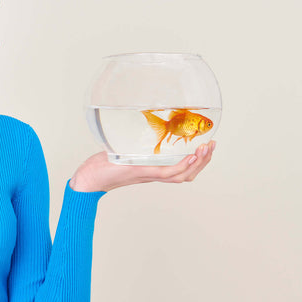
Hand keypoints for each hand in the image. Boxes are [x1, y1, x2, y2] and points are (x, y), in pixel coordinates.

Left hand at [69, 141, 215, 192]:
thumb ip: (129, 141)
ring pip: (182, 174)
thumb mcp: (120, 149)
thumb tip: (129, 122)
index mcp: (151, 169)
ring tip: (207, 149)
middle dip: (203, 162)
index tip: (205, 147)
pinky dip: (182, 166)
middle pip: (187, 174)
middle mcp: (153, 174)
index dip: (195, 161)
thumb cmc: (101, 165)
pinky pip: (168, 173)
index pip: (179, 169)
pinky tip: (192, 156)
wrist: (89, 178)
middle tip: (212, 145)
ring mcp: (149, 174)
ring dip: (198, 163)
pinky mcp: (143, 172)